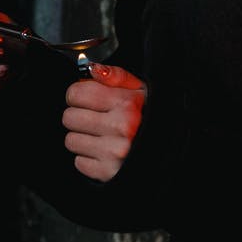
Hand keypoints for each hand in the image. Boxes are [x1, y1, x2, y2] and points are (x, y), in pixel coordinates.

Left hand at [63, 63, 145, 182]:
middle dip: (79, 116)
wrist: (172, 150)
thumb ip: (117, 76)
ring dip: (83, 138)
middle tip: (95, 119)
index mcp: (127, 104)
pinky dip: (89, 158)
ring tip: (101, 136)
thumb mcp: (142, 91)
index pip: (76, 93)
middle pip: (69, 117)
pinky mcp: (108, 172)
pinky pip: (79, 162)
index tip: (86, 98)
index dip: (78, 95)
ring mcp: (113, 151)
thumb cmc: (153, 118)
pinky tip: (105, 152)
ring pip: (71, 140)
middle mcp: (120, 127)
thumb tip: (92, 69)